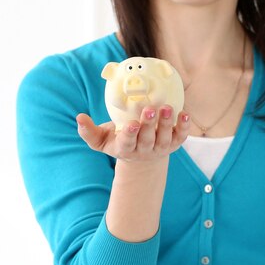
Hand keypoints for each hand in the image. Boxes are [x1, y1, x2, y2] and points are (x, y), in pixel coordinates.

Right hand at [76, 106, 190, 161]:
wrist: (141, 155)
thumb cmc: (118, 141)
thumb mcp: (101, 140)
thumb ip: (89, 132)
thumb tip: (79, 118)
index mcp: (125, 148)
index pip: (127, 143)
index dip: (130, 134)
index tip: (132, 124)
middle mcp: (144, 150)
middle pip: (147, 139)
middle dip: (149, 125)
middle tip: (150, 109)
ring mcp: (160, 148)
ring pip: (165, 138)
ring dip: (167, 124)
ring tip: (167, 108)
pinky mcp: (174, 144)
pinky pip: (180, 137)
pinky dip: (184, 127)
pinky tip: (184, 114)